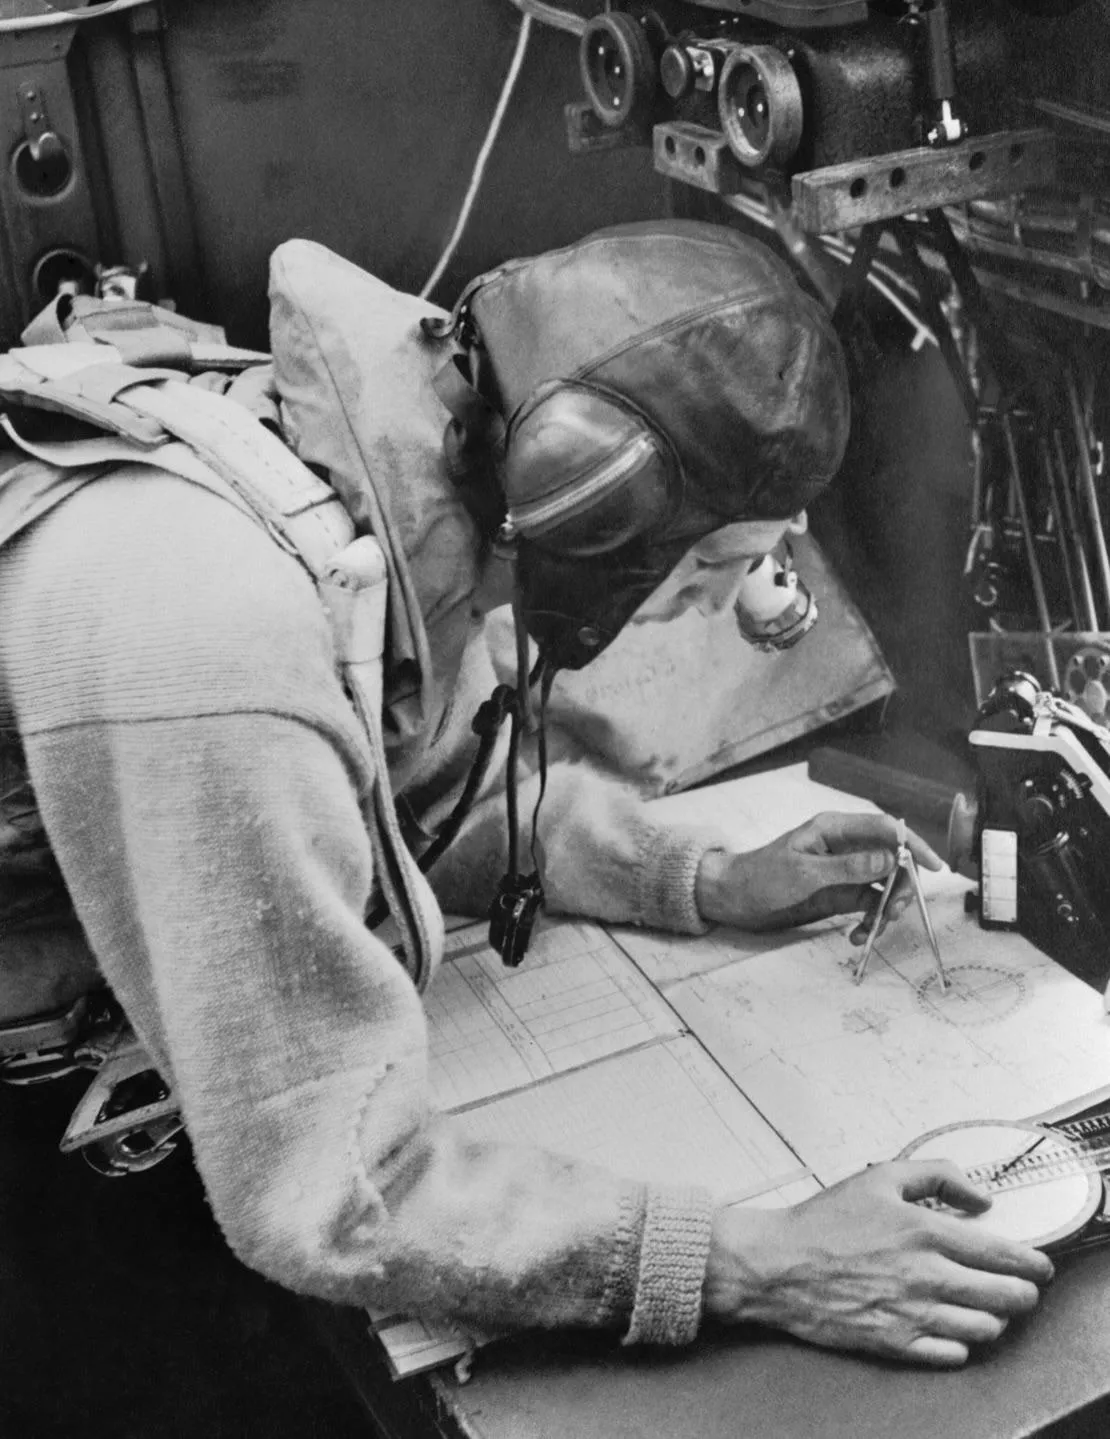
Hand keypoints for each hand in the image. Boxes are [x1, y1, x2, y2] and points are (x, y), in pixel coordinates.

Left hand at [695, 811, 943, 940]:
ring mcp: (845, 872)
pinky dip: (870, 922)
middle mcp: (845, 847)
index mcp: (834, 829)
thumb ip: (848, 867)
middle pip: (892, 861)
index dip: (913, 844)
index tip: (933, 867)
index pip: (885, 829)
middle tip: (892, 913)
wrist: (735, 899)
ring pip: (884, 887)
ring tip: (870, 931)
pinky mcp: (841, 894)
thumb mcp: (804, 872)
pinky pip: (869, 906)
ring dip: (885, 910)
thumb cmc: (761, 876)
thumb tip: (890, 858)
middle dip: (900, 888)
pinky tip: (857, 936)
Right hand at [703, 1161, 1052, 1366]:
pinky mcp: (896, 1343)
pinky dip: (962, 1343)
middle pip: (1006, 1297)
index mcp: (924, 1232)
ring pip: (985, 1329)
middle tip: (1019, 1286)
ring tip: (985, 1305)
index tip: (1038, 1263)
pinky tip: (952, 1326)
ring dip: (995, 1317)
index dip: (1032, 1262)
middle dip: (1022, 1292)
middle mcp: (925, 1277)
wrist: (777, 1264)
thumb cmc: (822, 1222)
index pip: (1004, 1255)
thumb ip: (937, 1175)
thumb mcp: (880, 1176)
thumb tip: (979, 1195)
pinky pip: (953, 1354)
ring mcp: (912, 1314)